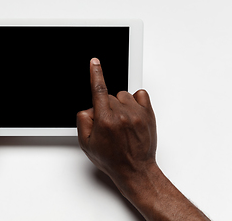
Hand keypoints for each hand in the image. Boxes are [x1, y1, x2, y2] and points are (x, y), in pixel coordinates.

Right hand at [77, 58, 156, 194]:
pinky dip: (134, 101)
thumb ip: (83, 121)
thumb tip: (89, 109)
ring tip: (120, 121)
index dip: (95, 73)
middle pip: (109, 95)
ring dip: (119, 104)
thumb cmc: (112, 159)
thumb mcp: (86, 144)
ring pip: (123, 95)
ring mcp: (137, 114)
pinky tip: (131, 113)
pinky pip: (140, 95)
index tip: (94, 63)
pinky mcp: (148, 115)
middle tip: (108, 124)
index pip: (98, 90)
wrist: (135, 170)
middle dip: (105, 106)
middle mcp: (122, 114)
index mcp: (105, 120)